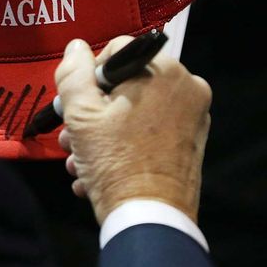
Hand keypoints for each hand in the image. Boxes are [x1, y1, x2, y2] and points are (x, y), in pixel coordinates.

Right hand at [55, 37, 211, 224]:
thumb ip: (74, 73)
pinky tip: (99, 168)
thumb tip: (76, 47)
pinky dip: (125, 142)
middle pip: (125, 84)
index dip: (90, 77)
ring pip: (135, 109)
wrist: (149, 219)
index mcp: (166, 72)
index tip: (79, 106)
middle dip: (94, 110)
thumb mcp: (80, 113)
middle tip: (73, 135)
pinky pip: (150, 130)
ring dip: (103, 130)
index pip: (115, 51)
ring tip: (80, 159)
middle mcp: (187, 89)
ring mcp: (193, 118)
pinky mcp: (192, 143)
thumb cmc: (115, 163)